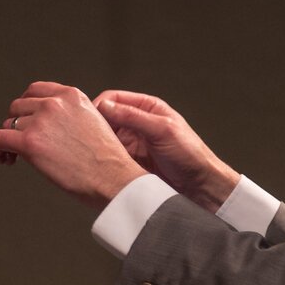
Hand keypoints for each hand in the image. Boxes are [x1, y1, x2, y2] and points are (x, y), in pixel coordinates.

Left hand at [0, 82, 147, 209]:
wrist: (113, 178)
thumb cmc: (107, 161)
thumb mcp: (94, 122)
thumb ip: (71, 116)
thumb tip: (50, 128)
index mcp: (72, 95)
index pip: (35, 91)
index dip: (26, 107)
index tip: (26, 122)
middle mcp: (55, 103)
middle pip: (18, 107)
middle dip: (17, 124)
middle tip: (20, 143)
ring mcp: (41, 121)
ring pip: (9, 124)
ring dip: (9, 140)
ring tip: (14, 156)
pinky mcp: (30, 142)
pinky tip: (4, 159)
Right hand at [92, 90, 238, 210]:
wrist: (199, 186)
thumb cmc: (189, 153)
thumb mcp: (162, 130)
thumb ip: (133, 116)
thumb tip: (105, 106)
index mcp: (147, 107)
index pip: (114, 99)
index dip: (99, 107)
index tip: (89, 120)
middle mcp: (137, 123)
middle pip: (106, 118)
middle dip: (94, 126)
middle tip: (85, 137)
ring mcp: (132, 142)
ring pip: (105, 138)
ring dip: (97, 143)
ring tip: (89, 152)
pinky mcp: (129, 161)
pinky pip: (110, 156)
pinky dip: (102, 158)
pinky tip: (97, 163)